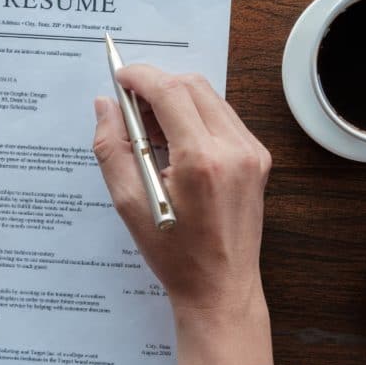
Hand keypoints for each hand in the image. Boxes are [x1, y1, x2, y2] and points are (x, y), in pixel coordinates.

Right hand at [93, 65, 273, 364]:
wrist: (220, 288)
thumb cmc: (175, 255)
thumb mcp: (129, 204)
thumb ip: (112, 148)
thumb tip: (106, 106)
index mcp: (201, 161)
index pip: (170, 92)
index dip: (140, 77)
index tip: (120, 77)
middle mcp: (234, 150)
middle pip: (193, 86)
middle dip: (157, 85)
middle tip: (130, 106)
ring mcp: (252, 153)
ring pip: (210, 98)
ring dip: (177, 99)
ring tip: (151, 129)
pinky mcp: (258, 159)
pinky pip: (224, 118)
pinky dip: (196, 117)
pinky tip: (176, 142)